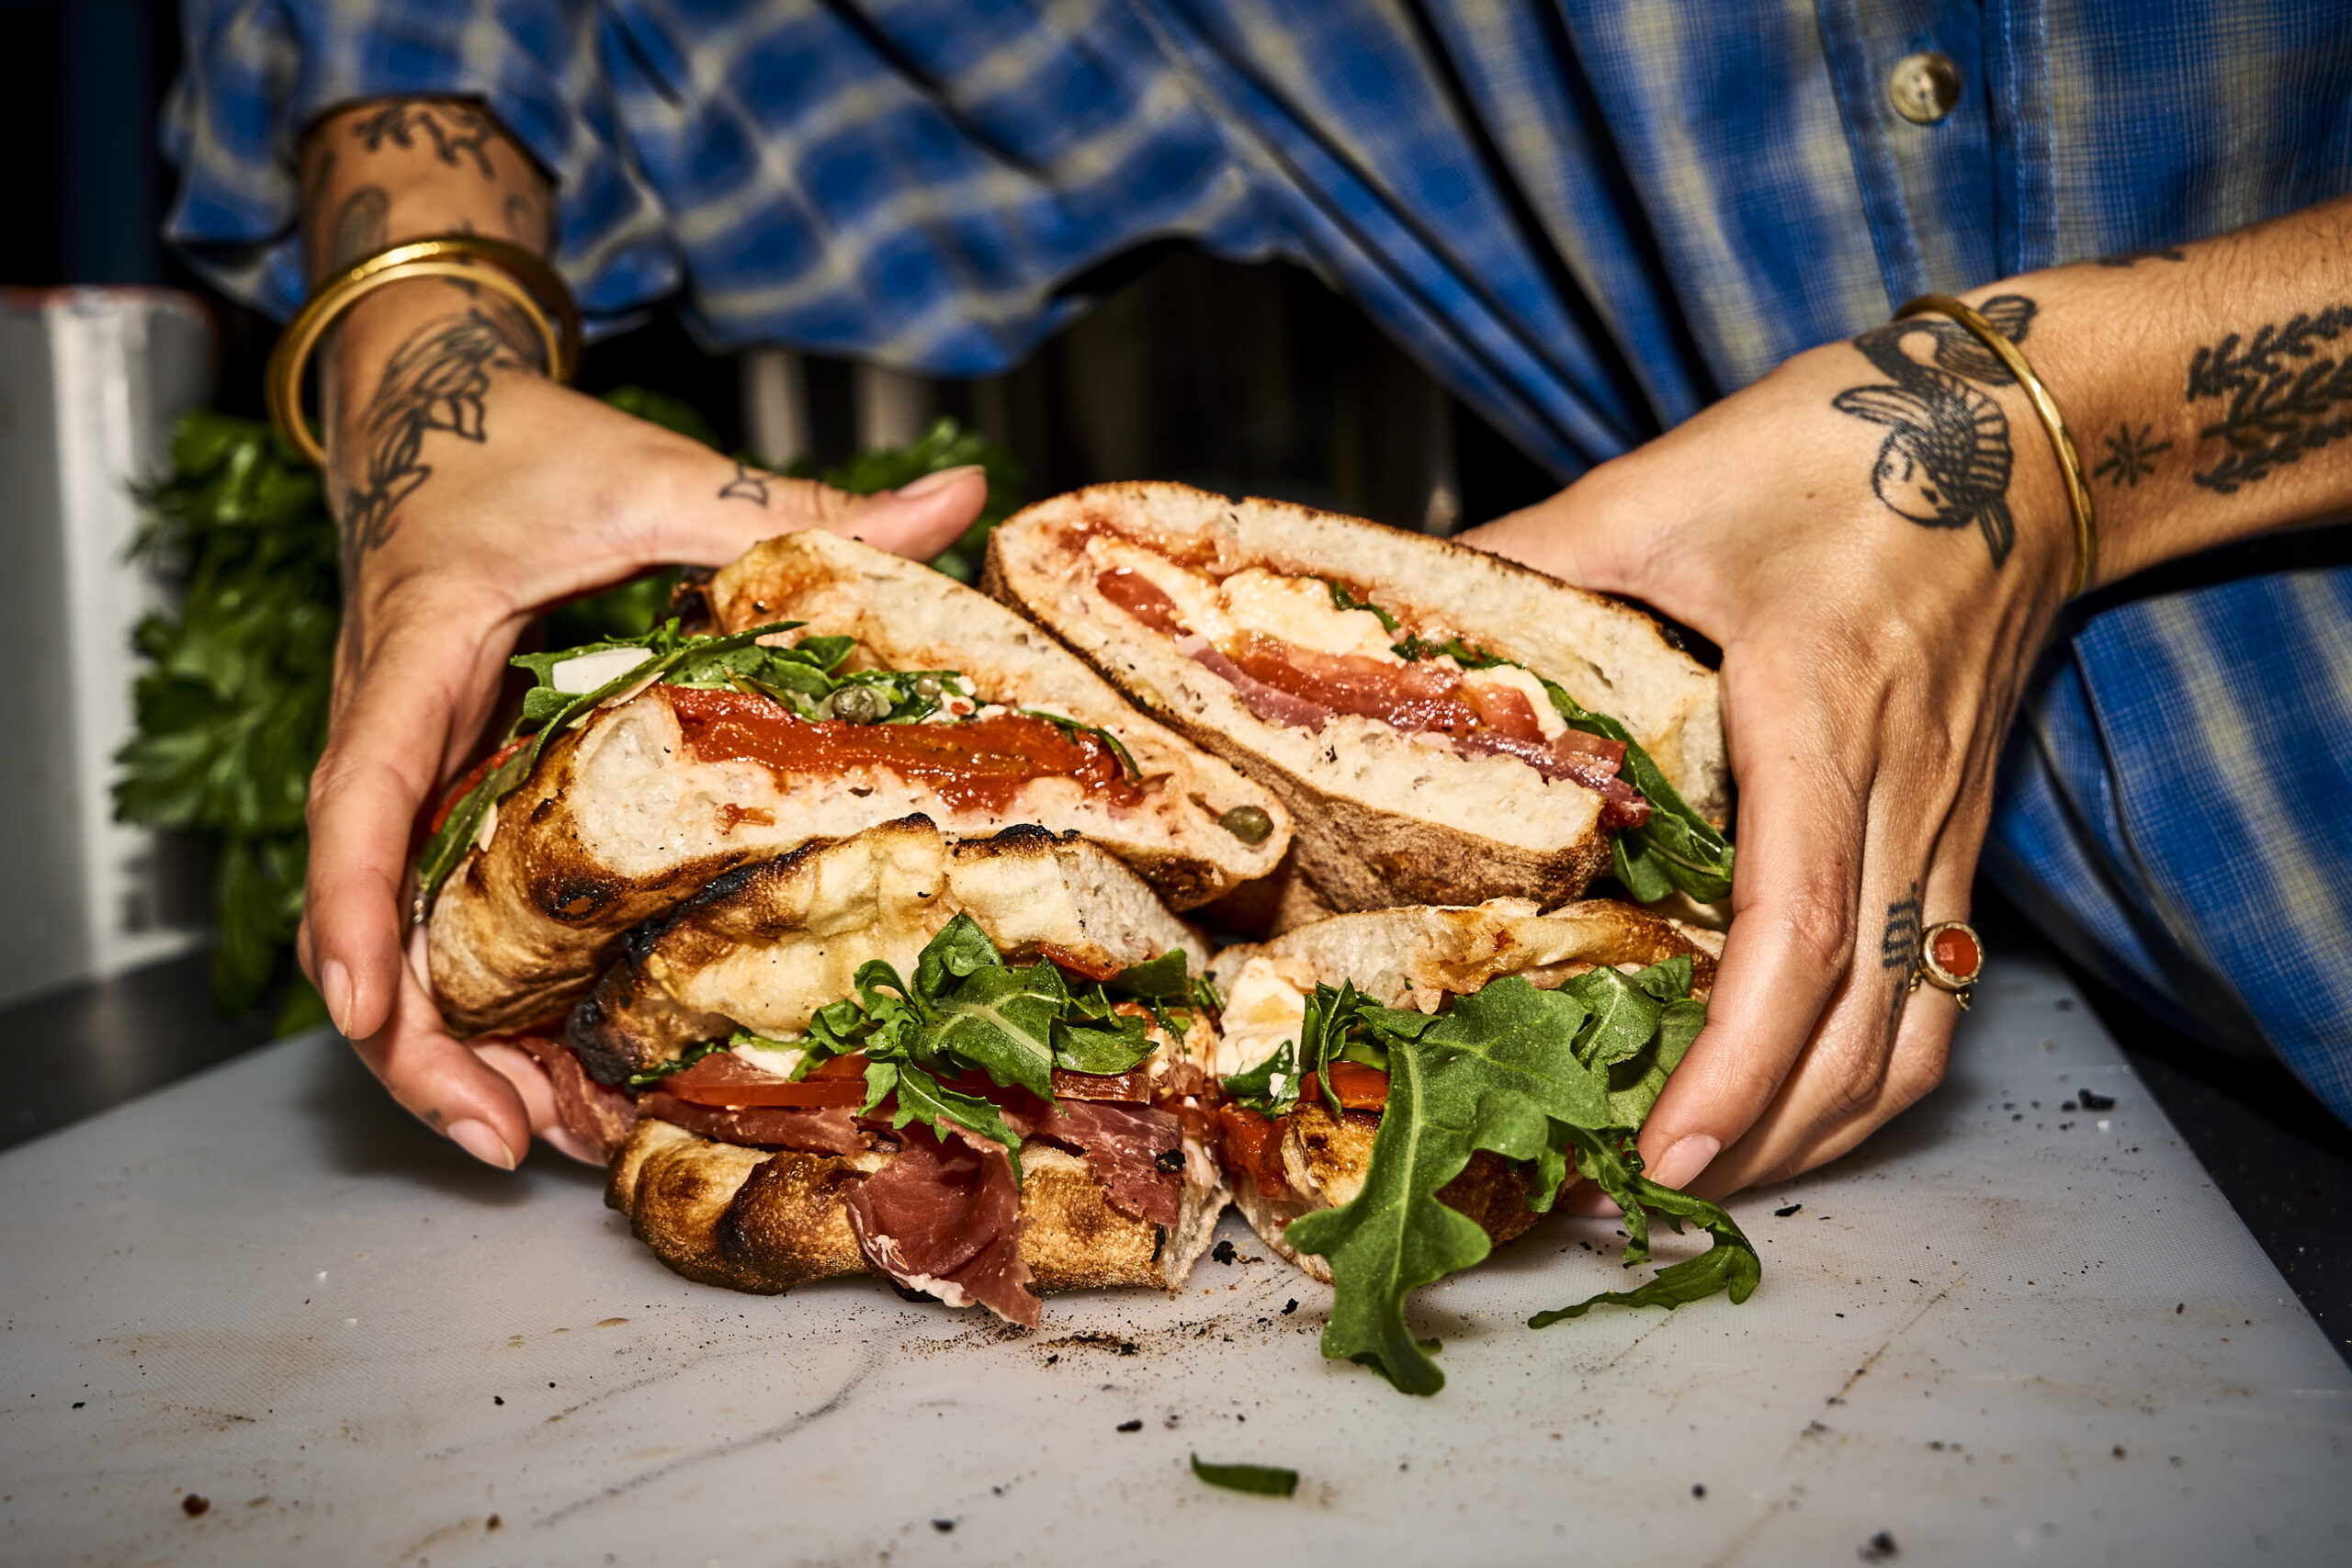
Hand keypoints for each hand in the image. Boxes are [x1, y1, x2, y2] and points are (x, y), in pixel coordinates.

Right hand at [298, 283, 986, 1167]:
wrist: (429, 416)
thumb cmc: (529, 450)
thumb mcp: (663, 473)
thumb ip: (799, 504)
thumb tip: (960, 500)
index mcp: (421, 653)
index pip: (359, 791)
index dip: (353, 907)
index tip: (362, 1006)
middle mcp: (394, 732)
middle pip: (367, 912)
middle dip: (415, 1040)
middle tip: (506, 1136)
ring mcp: (414, 774)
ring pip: (399, 936)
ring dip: (453, 1049)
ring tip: (546, 1142)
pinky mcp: (446, 794)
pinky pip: (443, 913)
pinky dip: (486, 1002)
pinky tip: (563, 1076)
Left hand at [1458, 321, 2072, 1200]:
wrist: (2018, 433)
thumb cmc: (1840, 451)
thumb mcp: (1662, 488)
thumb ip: (1532, 557)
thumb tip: (1404, 623)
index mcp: (1821, 717)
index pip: (1795, 932)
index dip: (1738, 1061)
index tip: (1669, 1145)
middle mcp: (1901, 792)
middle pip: (1860, 1014)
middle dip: (1769, 1131)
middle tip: (1656, 1189)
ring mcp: (1945, 820)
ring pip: (1919, 1021)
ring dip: (1831, 1121)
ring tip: (1726, 1171)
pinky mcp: (1960, 827)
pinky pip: (1941, 981)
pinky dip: (1879, 1066)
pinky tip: (1806, 1096)